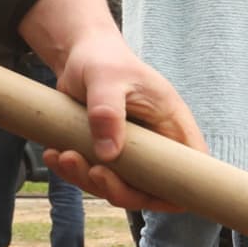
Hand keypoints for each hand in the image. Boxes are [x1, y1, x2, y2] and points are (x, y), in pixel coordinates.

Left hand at [18, 0, 206, 212]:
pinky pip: (96, 175)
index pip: (192, 169)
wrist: (81, 54)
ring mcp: (133, 151)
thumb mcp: (105, 78)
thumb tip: (109, 154)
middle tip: (92, 171)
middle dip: (119, 190)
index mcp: (171, 124)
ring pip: (120, 186)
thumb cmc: (102, 60)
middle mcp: (157, 143)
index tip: (142, 192)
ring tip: (63, 156)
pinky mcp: (109, 153)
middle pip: (152, 188)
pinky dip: (74, 172)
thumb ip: (107, 112)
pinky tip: (55, 154)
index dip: (177, 191)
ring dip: (89, 180)